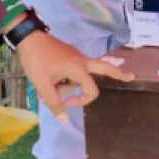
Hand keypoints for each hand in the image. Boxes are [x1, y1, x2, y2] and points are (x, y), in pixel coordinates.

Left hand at [15, 31, 133, 123]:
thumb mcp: (43, 85)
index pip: (92, 90)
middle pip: (106, 68)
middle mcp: (82, 61)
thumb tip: (64, 121)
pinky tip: (52, 79)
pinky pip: (75, 68)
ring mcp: (76, 56)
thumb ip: (54, 103)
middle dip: (118, 73)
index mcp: (79, 68)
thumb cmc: (36, 61)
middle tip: (131, 77)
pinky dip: (69, 76)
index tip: (66, 101)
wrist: (27, 37)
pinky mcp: (69, 54)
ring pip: (84, 72)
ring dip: (74, 83)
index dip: (82, 100)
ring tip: (49, 85)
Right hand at [52, 0, 111, 23]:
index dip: (102, 12)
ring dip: (92, 14)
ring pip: (84, 9)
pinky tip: (90, 11)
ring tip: (101, 18)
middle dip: (98, 16)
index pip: (94, 5)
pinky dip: (86, 10)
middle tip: (108, 21)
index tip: (110, 18)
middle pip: (89, 10)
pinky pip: (79, 6)